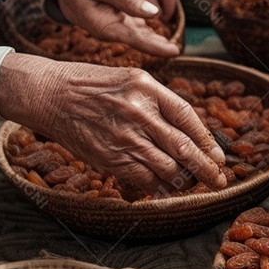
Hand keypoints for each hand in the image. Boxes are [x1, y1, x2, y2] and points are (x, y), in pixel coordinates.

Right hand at [0, 53, 225, 197]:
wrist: (50, 94)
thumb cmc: (91, 84)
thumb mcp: (129, 79)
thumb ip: (157, 101)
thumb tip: (186, 131)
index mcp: (147, 87)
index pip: (188, 117)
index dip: (208, 141)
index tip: (219, 156)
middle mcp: (140, 112)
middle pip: (185, 147)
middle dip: (206, 169)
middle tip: (219, 180)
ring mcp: (125, 137)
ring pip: (168, 168)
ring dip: (185, 181)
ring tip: (193, 185)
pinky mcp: (110, 157)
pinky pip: (144, 179)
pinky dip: (159, 187)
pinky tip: (166, 189)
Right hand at [52, 0, 178, 57]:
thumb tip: (153, 14)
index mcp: (104, 26)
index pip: (135, 39)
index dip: (156, 47)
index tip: (175, 52)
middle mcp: (108, 30)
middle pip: (139, 41)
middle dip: (159, 47)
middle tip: (181, 50)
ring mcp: (110, 26)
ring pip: (137, 36)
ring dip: (155, 41)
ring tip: (173, 46)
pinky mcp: (112, 20)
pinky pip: (133, 28)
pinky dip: (147, 32)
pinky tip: (160, 36)